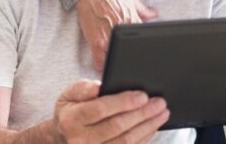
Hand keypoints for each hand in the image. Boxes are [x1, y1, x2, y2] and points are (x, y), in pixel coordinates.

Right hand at [52, 80, 168, 142]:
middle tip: (159, 103)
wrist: (63, 137)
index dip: (123, 102)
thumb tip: (98, 87)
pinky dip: (143, 139)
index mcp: (71, 119)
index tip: (142, 95)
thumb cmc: (71, 111)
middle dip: (141, 114)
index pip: (100, 110)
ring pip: (125, 141)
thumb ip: (83, 88)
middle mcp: (80, 140)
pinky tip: (152, 127)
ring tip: (161, 113)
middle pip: (116, 126)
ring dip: (147, 127)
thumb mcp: (69, 94)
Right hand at [74, 0, 157, 71]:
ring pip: (115, 59)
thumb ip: (143, 10)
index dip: (141, 49)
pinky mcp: (95, 41)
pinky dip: (102, 67)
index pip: (142, 41)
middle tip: (128, 63)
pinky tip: (103, 68)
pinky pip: (100, 61)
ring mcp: (108, 37)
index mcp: (132, 21)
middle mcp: (121, 31)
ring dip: (116, 63)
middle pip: (128, 53)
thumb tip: (154, 15)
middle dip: (129, 58)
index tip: (140, 54)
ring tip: (116, 66)